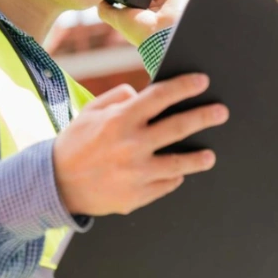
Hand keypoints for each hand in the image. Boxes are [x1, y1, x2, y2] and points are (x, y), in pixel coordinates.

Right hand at [52, 73, 228, 216]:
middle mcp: (132, 145)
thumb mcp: (90, 112)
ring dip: (199, 158)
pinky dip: (173, 176)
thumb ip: (118, 98)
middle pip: (178, 127)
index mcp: (120, 120)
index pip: (160, 96)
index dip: (184, 87)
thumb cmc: (75, 144)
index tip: (202, 81)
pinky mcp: (137, 196)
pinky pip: (166, 183)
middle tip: (221, 112)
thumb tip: (143, 96)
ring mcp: (137, 173)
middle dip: (204, 116)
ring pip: (179, 163)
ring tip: (210, 155)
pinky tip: (178, 172)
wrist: (56, 184)